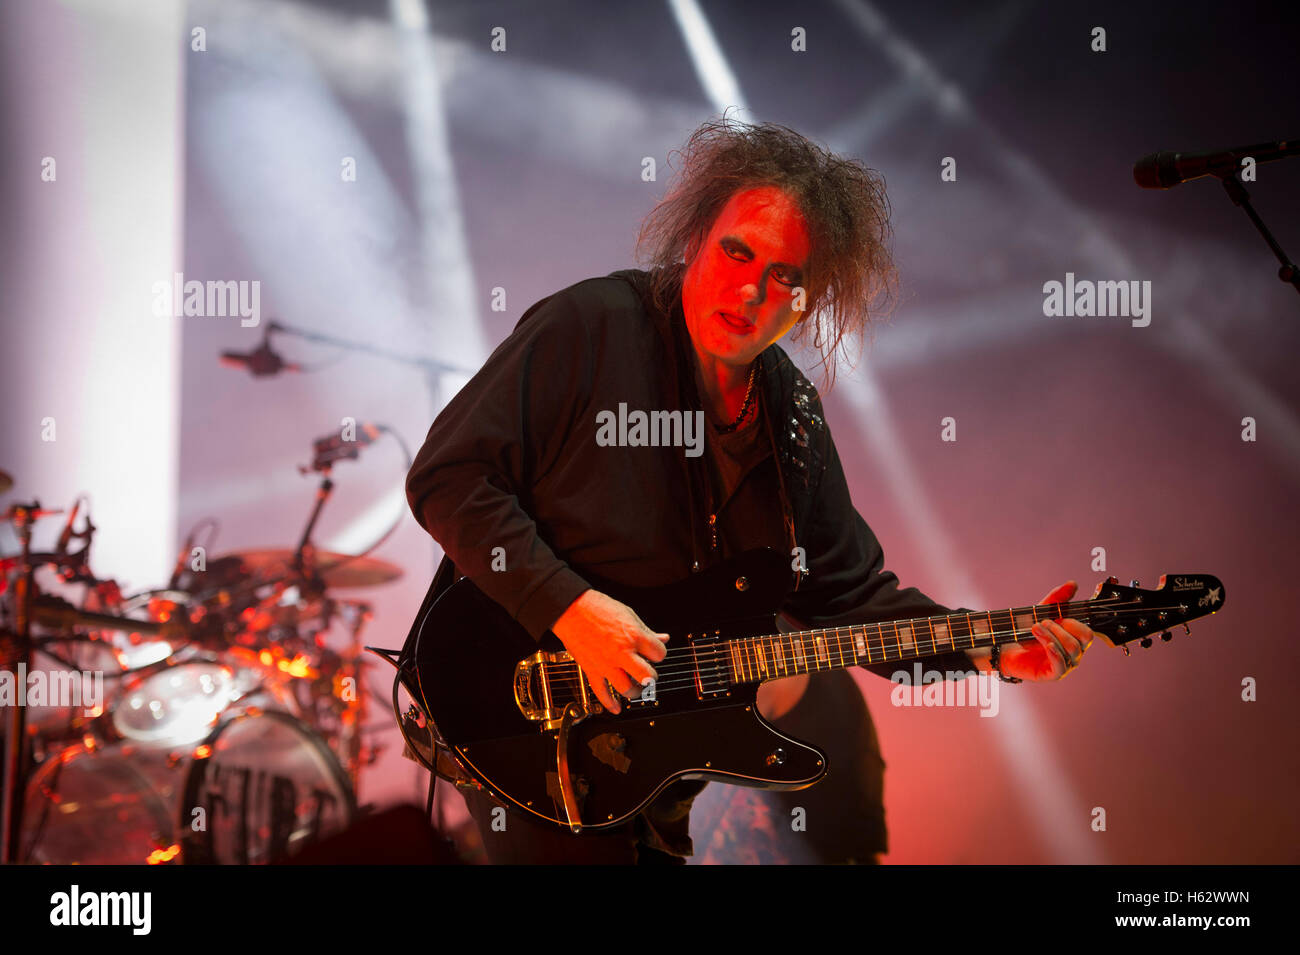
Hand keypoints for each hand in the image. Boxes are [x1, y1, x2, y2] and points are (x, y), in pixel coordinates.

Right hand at [550, 589, 669, 713]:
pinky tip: (616, 708)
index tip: (654, 653)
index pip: (659, 654)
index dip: (659, 654)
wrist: (572, 609)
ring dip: (634, 691)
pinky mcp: (592, 670)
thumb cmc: (598, 608)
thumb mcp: (628, 614)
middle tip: (648, 675)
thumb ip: (646, 631)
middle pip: (647, 676)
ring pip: (626, 689)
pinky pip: (601, 692)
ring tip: (635, 688)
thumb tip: (663, 638)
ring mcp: (606, 664)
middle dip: (651, 677)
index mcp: (634, 636)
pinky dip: (609, 703)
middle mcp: (622, 652)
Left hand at [997, 581, 1095, 681]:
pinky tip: (1048, 644)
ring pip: (1070, 651)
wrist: (1005, 646)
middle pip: (1081, 642)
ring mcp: (1064, 665)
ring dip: (1052, 636)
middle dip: (1061, 629)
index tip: (1058, 616)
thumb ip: (1058, 598)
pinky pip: (1061, 667)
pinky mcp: (1052, 674)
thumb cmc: (1027, 631)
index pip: (1087, 634)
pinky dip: (1056, 653)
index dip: (1074, 623)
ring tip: (1034, 628)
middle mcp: (1073, 654)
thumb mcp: (1042, 611)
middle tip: (1043, 622)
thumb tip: (1073, 584)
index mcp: (1074, 640)